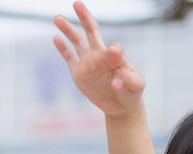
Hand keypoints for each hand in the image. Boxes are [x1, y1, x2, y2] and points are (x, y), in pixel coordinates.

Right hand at [53, 1, 144, 117]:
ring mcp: (88, 63)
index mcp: (116, 56)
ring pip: (77, 42)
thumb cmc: (132, 92)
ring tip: (58, 18)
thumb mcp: (136, 86)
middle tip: (77, 4)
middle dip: (85, 18)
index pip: (113, 49)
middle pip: (91, 32)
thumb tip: (116, 81)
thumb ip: (129, 80)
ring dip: (68, 30)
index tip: (115, 54)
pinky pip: (69, 58)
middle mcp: (100, 55)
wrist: (121, 104)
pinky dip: (62, 49)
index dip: (113, 52)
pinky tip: (56, 38)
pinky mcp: (79, 74)